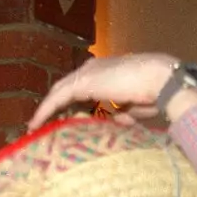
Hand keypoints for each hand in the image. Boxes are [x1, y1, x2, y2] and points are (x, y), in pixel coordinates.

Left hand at [29, 53, 189, 128]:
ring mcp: (87, 73)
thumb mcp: (136, 108)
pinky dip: (45, 111)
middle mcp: (94, 69)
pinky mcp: (81, 82)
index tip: (64, 120)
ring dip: (46, 110)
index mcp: (107, 73)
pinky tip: (35, 124)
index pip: (82, 89)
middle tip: (42, 125)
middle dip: (54, 107)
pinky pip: (56, 98)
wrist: (161, 81)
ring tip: (35, 127)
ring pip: (59, 93)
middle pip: (66, 89)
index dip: (71, 104)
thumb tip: (118, 120)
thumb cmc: (156, 94)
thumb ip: (123, 113)